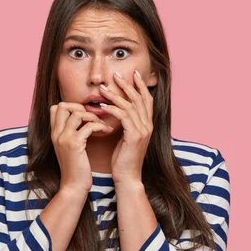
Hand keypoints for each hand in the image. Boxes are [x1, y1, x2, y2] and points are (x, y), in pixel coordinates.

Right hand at [50, 102, 113, 193]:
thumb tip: (82, 120)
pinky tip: (106, 131)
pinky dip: (100, 126)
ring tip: (102, 125)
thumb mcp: (69, 148)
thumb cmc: (76, 168)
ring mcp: (64, 138)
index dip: (71, 106)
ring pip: (77, 113)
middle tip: (93, 117)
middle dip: (81, 107)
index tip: (85, 115)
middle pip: (63, 105)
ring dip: (93, 116)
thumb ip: (71, 134)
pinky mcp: (74, 144)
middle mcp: (56, 133)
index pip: (56, 108)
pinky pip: (89, 126)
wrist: (73, 186)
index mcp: (54, 134)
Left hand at [98, 70, 153, 184]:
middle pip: (139, 98)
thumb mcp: (126, 138)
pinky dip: (112, 109)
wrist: (127, 177)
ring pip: (130, 106)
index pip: (147, 99)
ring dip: (115, 95)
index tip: (133, 74)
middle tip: (116, 74)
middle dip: (128, 85)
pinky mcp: (134, 136)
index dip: (140, 86)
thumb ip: (126, 124)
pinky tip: (102, 106)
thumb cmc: (123, 159)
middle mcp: (148, 125)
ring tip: (102, 89)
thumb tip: (118, 111)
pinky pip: (123, 117)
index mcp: (147, 124)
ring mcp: (143, 131)